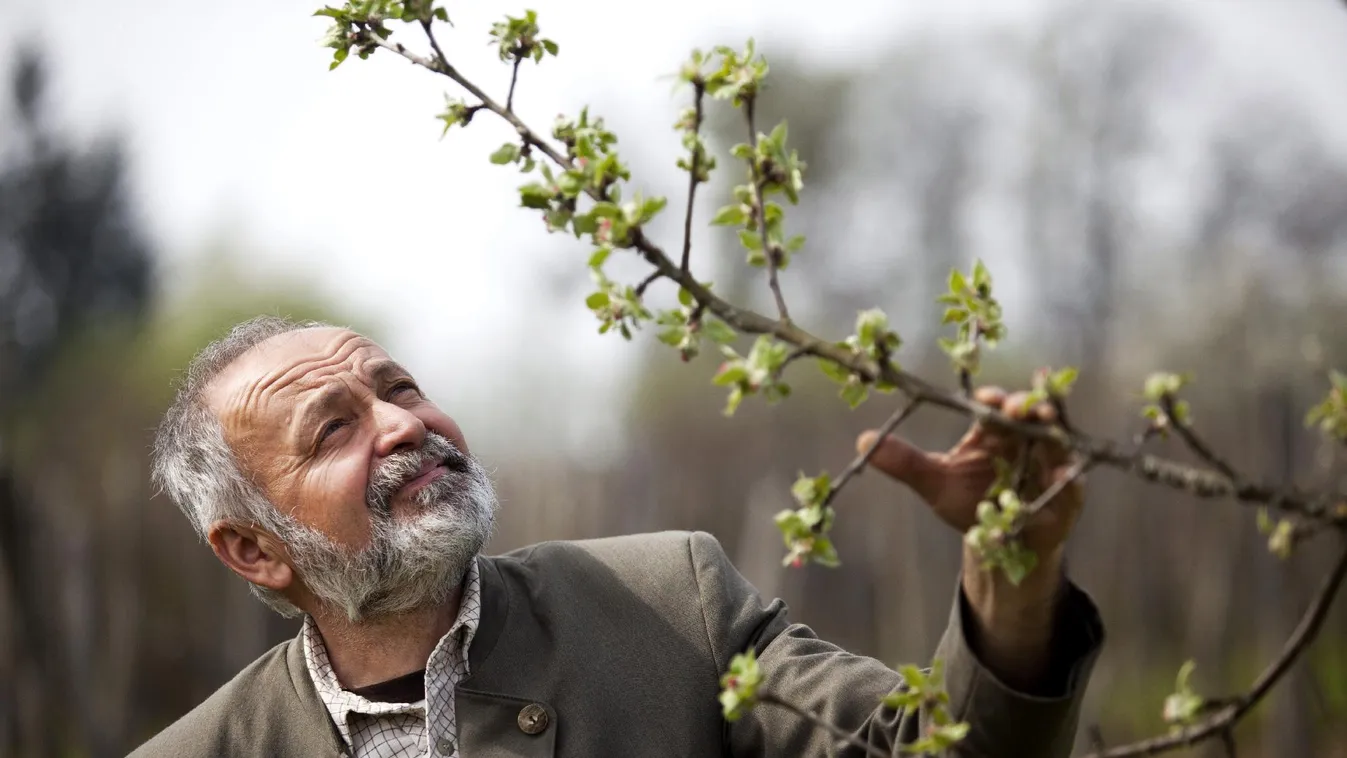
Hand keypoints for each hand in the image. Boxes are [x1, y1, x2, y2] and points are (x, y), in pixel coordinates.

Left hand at [857, 385, 1086, 690]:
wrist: (996, 545)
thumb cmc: (968, 504)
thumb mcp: (934, 483)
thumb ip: (903, 463)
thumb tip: (862, 441)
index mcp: (991, 432)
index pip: (993, 407)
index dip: (992, 400)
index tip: (986, 399)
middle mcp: (1022, 440)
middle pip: (1028, 415)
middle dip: (1026, 407)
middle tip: (1018, 407)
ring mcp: (1047, 463)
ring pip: (1054, 439)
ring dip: (1052, 431)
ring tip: (1046, 424)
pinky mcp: (1065, 491)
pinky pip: (1071, 480)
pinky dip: (1067, 475)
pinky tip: (1061, 472)